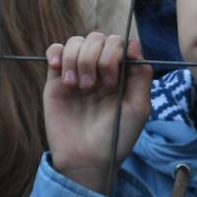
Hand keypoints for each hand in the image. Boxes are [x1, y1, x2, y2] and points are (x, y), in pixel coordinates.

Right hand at [44, 33, 152, 194]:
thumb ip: (141, 76)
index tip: (114, 78)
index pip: (119, 42)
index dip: (116, 52)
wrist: (87, 159)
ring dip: (79, 60)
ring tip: (80, 87)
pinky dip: (57, 53)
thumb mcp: (139, 108)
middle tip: (97, 87)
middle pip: (98, 38)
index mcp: (121, 72)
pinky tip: (61, 70)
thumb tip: (133, 46)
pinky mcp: (56, 79)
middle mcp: (100, 68)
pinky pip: (55, 50)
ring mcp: (78, 71)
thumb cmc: (116, 136)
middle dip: (98, 58)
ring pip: (76, 42)